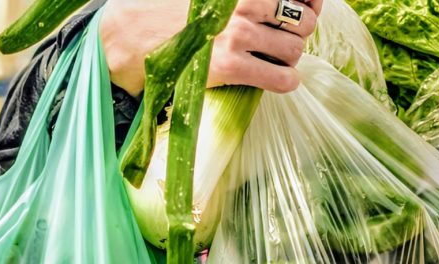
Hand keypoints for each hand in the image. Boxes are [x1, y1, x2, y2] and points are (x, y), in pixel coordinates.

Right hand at [101, 0, 321, 96]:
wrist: (129, 36)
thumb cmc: (165, 9)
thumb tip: (281, 1)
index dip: (310, 2)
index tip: (308, 7)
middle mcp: (243, 3)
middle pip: (302, 20)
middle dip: (300, 32)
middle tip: (284, 39)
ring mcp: (238, 34)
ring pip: (295, 49)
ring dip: (291, 57)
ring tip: (275, 59)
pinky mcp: (231, 66)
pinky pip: (282, 78)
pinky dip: (287, 81)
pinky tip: (277, 79)